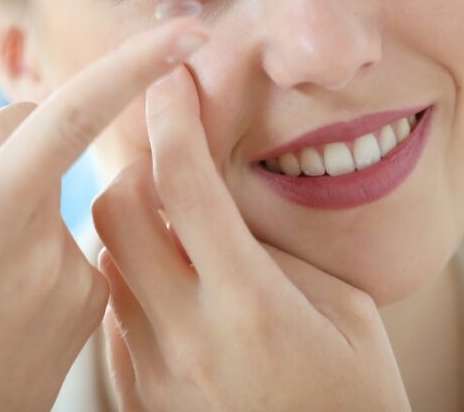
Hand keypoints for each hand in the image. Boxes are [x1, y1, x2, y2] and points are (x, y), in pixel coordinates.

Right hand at [0, 16, 209, 411]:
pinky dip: (24, 234)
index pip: (74, 117)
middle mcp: (49, 243)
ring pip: (46, 185)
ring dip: (3, 195)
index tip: (191, 32)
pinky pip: (61, 230)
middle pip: (33, 139)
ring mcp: (78, 276)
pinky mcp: (89, 300)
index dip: (133, 66)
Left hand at [91, 65, 410, 411]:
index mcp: (251, 303)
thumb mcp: (346, 313)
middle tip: (171, 171)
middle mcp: (188, 337)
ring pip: (105, 264)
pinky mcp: (137, 401)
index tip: (172, 83)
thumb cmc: (357, 400)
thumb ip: (279, 255)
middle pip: (114, 214)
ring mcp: (153, 375)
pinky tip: (175, 295)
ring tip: (177, 234)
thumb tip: (225, 211)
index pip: (185, 185)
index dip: (173, 120)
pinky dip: (132, 287)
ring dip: (131, 231)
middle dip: (135, 171)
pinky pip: (112, 318)